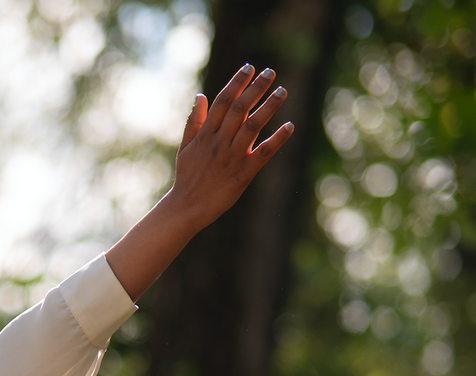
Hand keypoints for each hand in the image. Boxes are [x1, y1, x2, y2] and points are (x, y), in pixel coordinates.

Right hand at [104, 64, 292, 300]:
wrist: (187, 208)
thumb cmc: (187, 178)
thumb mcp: (185, 148)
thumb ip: (193, 121)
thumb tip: (200, 96)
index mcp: (205, 134)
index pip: (223, 101)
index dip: (237, 82)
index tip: (249, 67)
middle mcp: (219, 142)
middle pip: (240, 108)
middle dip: (256, 88)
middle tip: (271, 72)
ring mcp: (232, 157)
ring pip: (253, 125)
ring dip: (269, 106)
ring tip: (283, 91)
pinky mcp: (244, 173)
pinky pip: (264, 152)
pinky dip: (277, 139)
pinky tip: (290, 126)